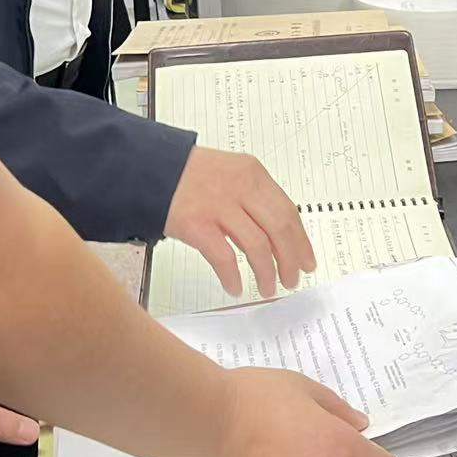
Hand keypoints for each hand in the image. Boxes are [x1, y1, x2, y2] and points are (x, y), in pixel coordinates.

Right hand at [164, 148, 315, 297]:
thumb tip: (277, 234)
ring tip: (268, 288)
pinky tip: (235, 287)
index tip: (307, 260)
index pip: (288, 211)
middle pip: (279, 230)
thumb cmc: (187, 174)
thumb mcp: (230, 173)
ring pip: (258, 247)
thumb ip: (253, 197)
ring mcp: (218, 206)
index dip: (301, 241)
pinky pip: (224, 258)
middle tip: (292, 279)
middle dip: (290, 260)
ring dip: (266, 273)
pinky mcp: (196, 224)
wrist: (149, 168)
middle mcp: (240, 188)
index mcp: (252, 174)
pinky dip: (233, 277)